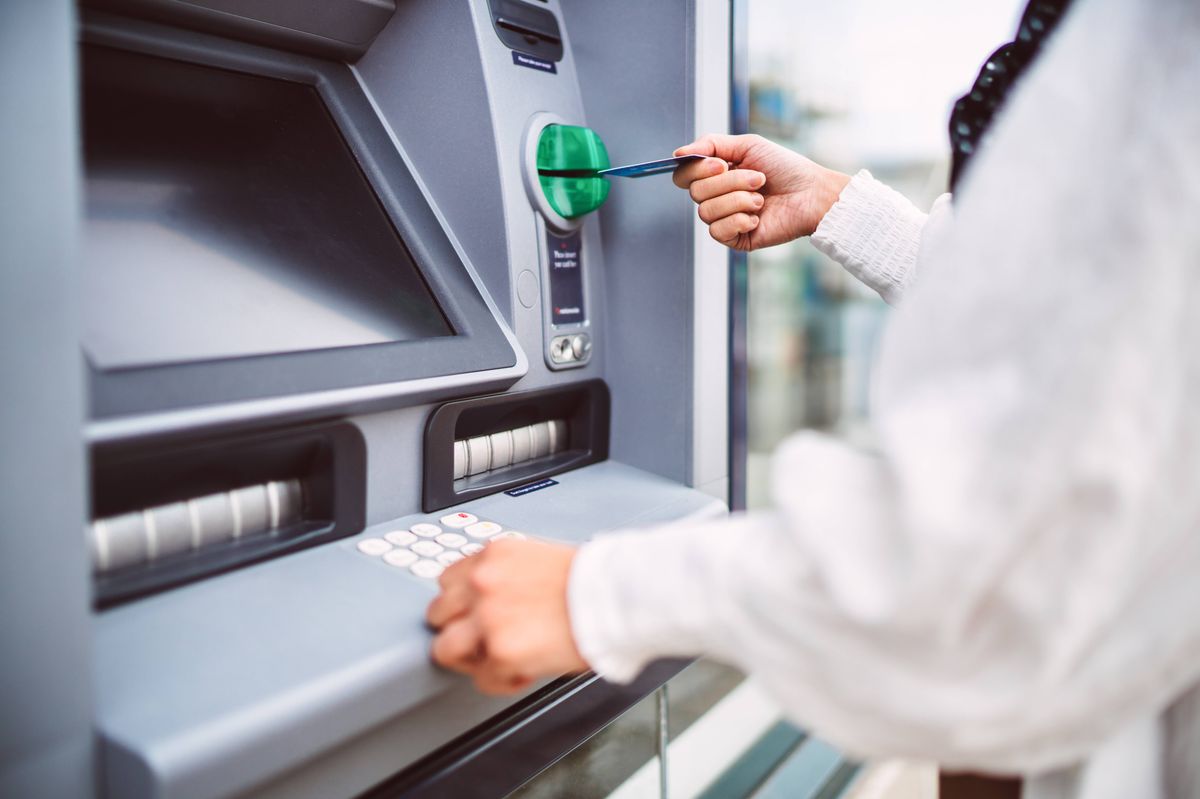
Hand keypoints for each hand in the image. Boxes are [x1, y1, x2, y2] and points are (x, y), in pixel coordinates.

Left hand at [426, 539, 587, 694]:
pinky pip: (483, 678)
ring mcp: (487, 617)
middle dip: (459, 628)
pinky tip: (525, 671)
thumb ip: (506, 576)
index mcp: (493, 554)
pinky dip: (503, 681)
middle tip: (482, 640)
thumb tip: (495, 600)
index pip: (448, 580)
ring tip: (495, 660)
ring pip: (445, 648)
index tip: (472, 614)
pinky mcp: (500, 651)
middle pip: (438, 613)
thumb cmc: (591, 581)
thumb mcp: (537, 559)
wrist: (616, 597)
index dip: (462, 602)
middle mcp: (482, 581)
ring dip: (470, 658)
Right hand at [673, 134, 850, 250]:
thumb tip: (677, 153)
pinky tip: (758, 218)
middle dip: (730, 183)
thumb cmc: (784, 168)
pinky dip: (739, 220)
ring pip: (706, 212)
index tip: (721, 164)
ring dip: (738, 200)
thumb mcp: (747, 145)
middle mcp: (716, 197)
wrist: (811, 194)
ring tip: (761, 198)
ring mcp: (724, 219)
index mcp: (715, 175)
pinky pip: (717, 231)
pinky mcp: (734, 238)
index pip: (683, 175)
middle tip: (758, 179)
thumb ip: (710, 144)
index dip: (696, 170)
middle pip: (695, 192)